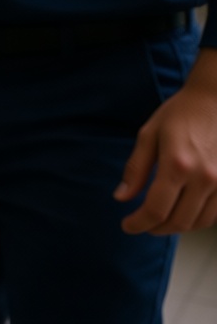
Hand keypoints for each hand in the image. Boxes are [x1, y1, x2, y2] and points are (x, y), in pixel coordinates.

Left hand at [115, 52, 216, 234]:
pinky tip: (182, 212)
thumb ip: (135, 169)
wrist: (215, 100)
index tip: (127, 226)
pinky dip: (197, 220)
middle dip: (155, 228)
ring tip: (160, 220)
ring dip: (176, 227)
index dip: (138, 223)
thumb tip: (121, 198)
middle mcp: (203, 178)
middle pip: (178, 221)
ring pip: (199, 222)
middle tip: (141, 224)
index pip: (155, 209)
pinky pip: (215, 214)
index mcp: (177, 165)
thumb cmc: (179, 114)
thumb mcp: (148, 136)